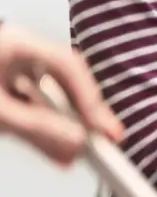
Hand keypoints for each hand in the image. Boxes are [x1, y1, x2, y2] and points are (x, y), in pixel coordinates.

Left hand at [0, 23, 120, 164]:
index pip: (68, 65)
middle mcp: (18, 54)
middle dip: (85, 114)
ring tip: (84, 150)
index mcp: (16, 44)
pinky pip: (35, 109)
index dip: (90, 97)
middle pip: (65, 81)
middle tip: (107, 138)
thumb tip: (75, 140)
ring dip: (68, 127)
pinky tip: (59, 152)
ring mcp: (11, 71)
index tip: (103, 128)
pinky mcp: (5, 91)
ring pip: (52, 98)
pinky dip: (48, 130)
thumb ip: (36, 127)